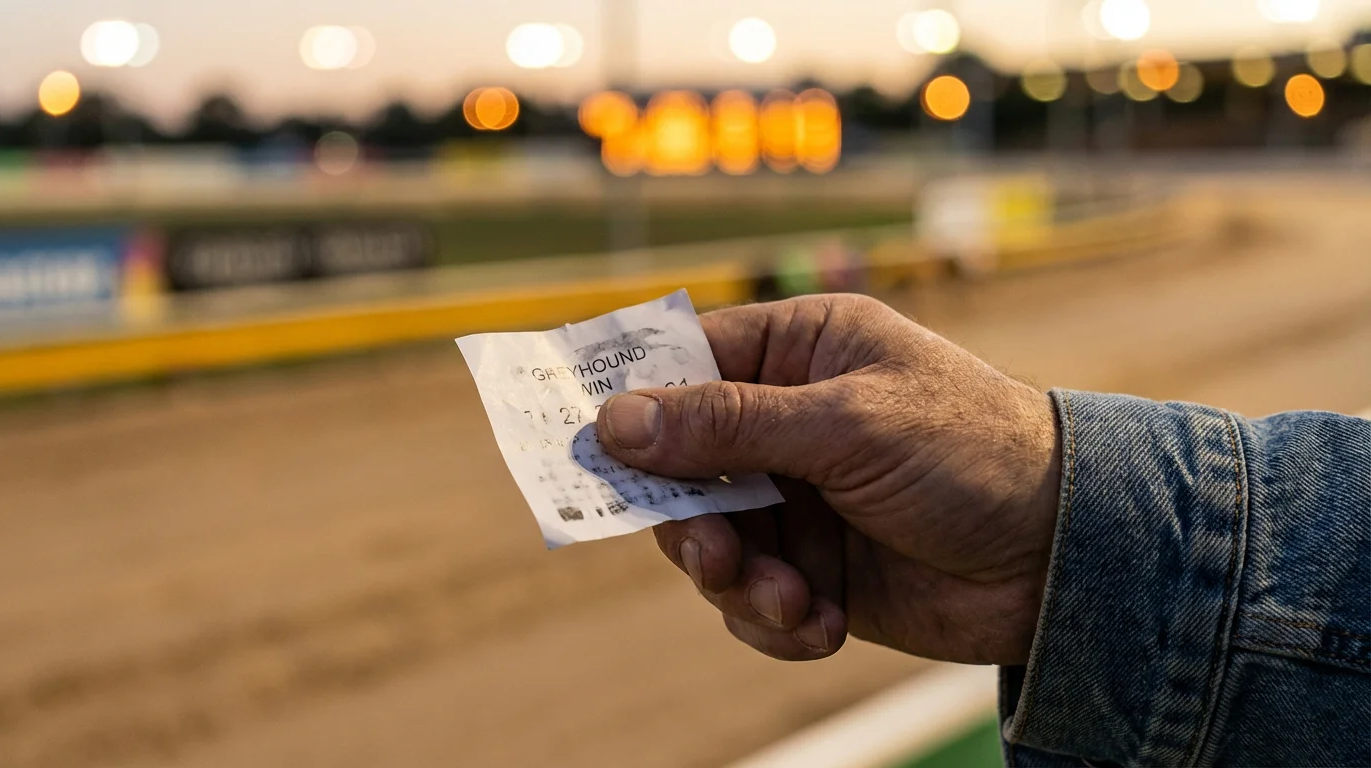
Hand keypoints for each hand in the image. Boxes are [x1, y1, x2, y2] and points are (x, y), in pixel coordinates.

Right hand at [595, 294, 1060, 664]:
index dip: (632, 402)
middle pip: (680, 464)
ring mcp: (798, 498)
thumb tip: (616, 422)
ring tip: (785, 597)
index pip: (686, 362)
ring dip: (736, 579)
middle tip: (711, 551)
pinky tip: (822, 625)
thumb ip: (729, 425)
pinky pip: (750, 597)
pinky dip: (773, 618)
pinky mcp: (812, 567)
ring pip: (708, 540)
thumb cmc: (973, 453)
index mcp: (799, 351)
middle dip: (690, 518)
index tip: (586, 447)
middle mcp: (788, 421)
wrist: (1064, 558)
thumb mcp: (848, 425)